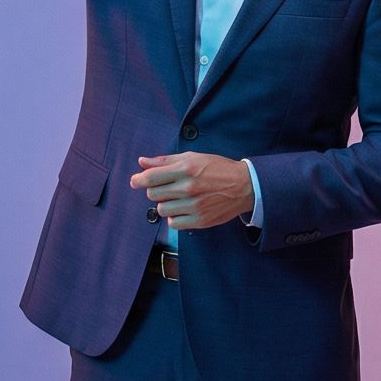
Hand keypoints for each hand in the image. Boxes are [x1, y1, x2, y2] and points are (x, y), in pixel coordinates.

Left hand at [130, 152, 254, 231]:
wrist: (244, 186)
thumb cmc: (218, 169)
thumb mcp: (193, 157)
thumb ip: (165, 161)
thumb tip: (142, 162)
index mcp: (186, 169)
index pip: (151, 177)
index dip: (139, 180)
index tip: (135, 181)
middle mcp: (189, 187)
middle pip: (153, 194)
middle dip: (154, 191)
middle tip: (165, 188)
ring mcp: (194, 206)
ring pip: (162, 210)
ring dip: (165, 204)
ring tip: (177, 198)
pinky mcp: (200, 220)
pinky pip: (173, 223)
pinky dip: (174, 217)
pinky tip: (182, 209)